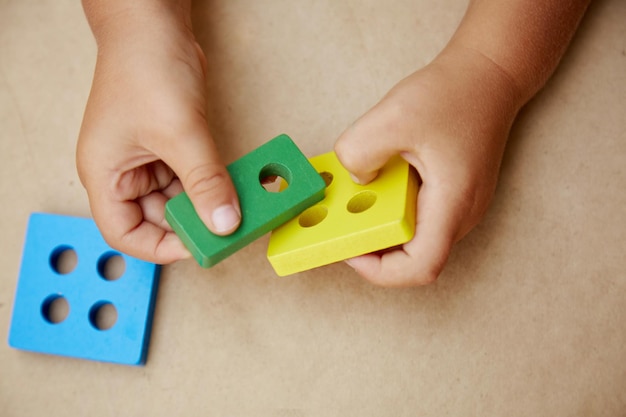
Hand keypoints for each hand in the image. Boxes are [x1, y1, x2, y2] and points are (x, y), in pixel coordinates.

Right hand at [77, 9, 240, 263]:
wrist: (154, 25)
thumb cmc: (147, 70)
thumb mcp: (180, 134)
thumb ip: (205, 183)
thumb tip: (225, 224)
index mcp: (106, 175)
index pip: (124, 232)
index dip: (159, 246)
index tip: (197, 247)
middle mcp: (123, 173)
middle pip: (155, 218)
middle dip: (190, 225)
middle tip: (227, 229)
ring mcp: (146, 160)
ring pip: (177, 199)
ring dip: (205, 204)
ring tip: (237, 209)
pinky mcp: (169, 147)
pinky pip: (190, 178)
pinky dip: (210, 185)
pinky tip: (232, 188)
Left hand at [334, 46, 521, 286]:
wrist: (489, 74)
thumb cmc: (452, 93)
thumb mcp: (392, 116)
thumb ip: (359, 151)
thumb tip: (354, 179)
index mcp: (453, 204)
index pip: (420, 268)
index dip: (380, 271)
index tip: (350, 248)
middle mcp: (461, 214)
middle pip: (413, 257)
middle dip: (373, 246)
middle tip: (343, 220)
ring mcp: (459, 206)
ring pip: (414, 236)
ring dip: (381, 224)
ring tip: (355, 198)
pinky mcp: (452, 194)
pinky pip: (417, 215)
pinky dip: (391, 207)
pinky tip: (374, 182)